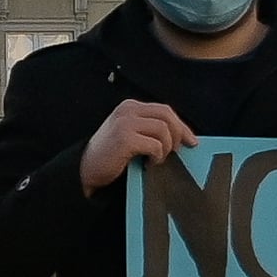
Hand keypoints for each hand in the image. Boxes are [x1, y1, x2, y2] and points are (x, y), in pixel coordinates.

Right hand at [76, 96, 195, 198]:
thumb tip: (180, 136)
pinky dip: (157, 156)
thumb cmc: (110, 155)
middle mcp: (128, 110)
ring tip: (157, 159)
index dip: (181, 126)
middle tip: (177, 152)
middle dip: (178, 134)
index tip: (191, 141)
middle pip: (167, 115)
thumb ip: (148, 129)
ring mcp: (125, 122)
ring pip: (164, 130)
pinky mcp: (125, 138)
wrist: (85, 169)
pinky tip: (149, 163)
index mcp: (130, 107)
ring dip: (166, 148)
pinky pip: (155, 145)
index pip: (165, 110)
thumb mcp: (129, 134)